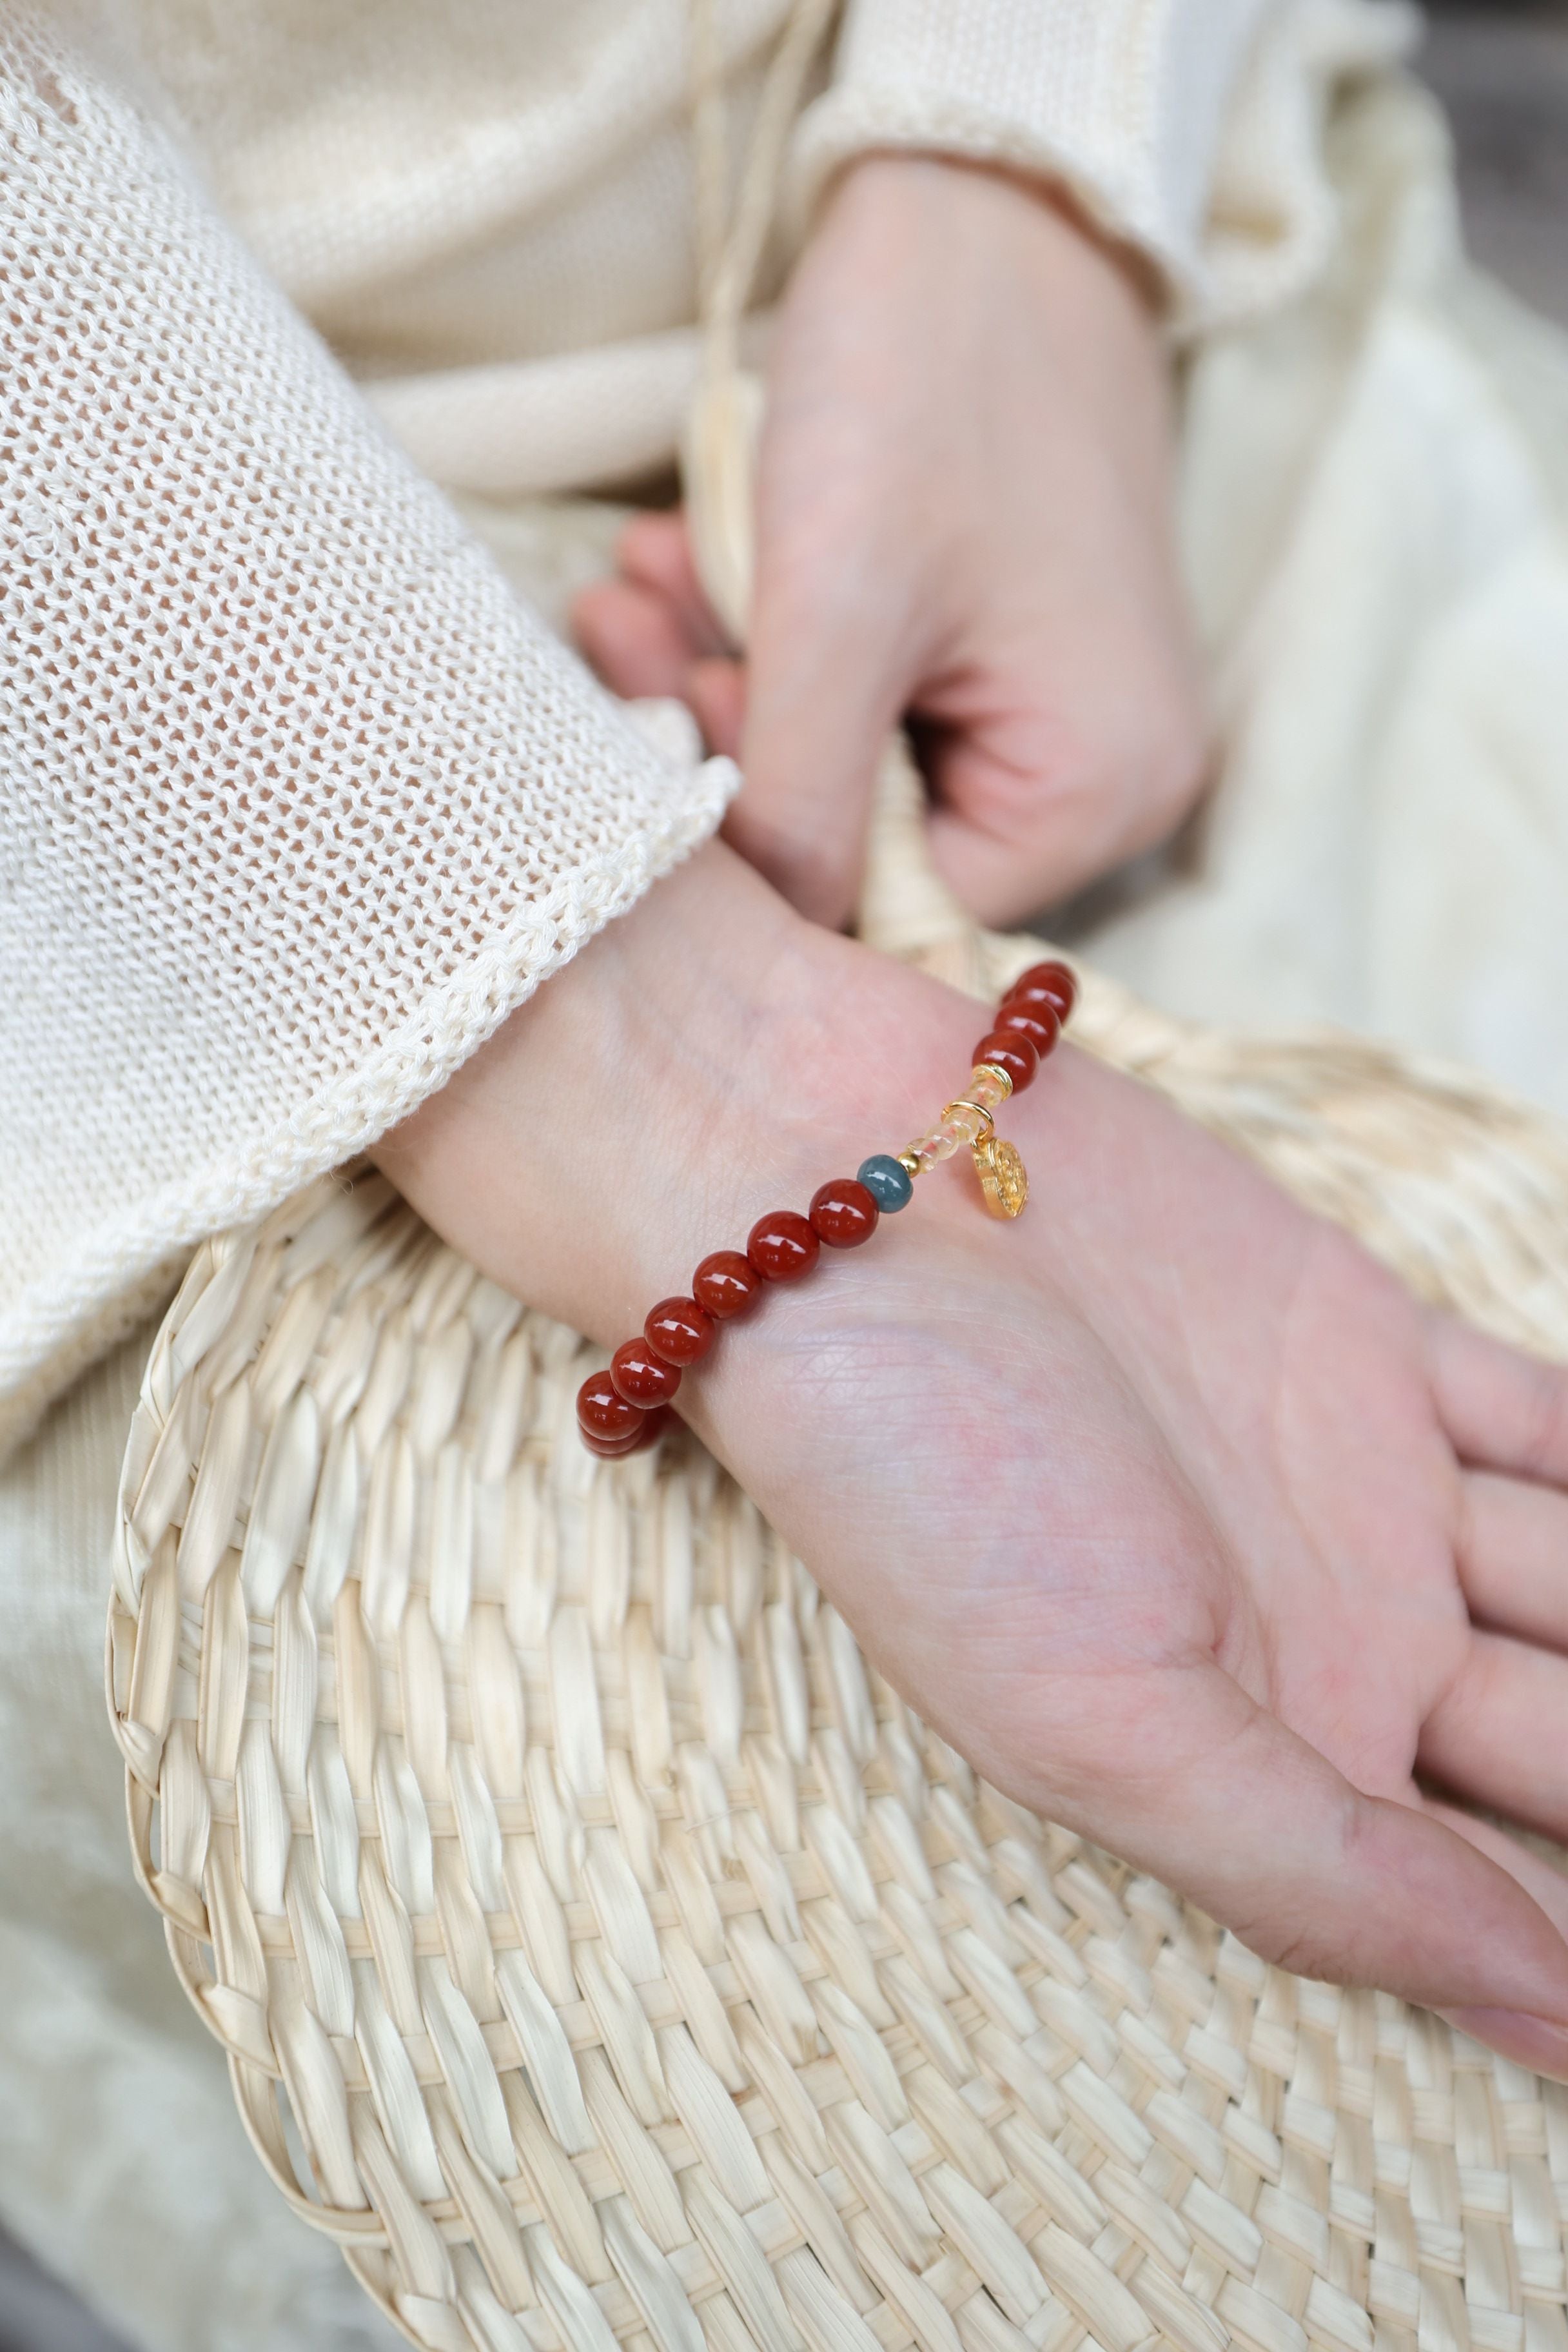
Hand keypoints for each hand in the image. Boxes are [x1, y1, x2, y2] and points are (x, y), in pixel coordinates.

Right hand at [378, 846, 1567, 2070]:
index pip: (1503, 1893)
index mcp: (1269, 1766)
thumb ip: (1328, 1877)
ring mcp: (1369, 1493)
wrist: (845, 1203)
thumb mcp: (1102, 1725)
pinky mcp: (1377, 1348)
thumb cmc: (929, 1482)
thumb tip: (1560, 2031)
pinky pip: (1558, 1426)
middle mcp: (1336, 1646)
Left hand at [574, 154, 1208, 928]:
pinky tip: (687, 562)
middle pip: (879, 836)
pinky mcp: (1010, 645)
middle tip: (623, 642)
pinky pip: (874, 687)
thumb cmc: (929, 385)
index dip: (775, 848)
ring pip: (858, 758)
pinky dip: (776, 637)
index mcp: (1104, 786)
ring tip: (638, 585)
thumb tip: (757, 938)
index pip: (908, 909)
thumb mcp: (840, 612)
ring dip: (731, 678)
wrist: (984, 203)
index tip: (671, 753)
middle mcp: (1109, 772)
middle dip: (735, 742)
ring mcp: (1062, 704)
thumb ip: (798, 800)